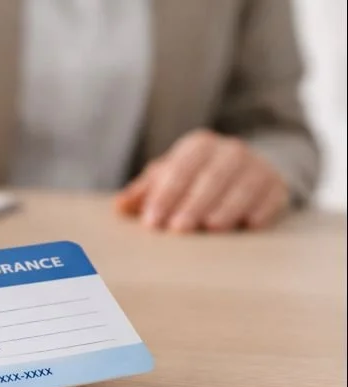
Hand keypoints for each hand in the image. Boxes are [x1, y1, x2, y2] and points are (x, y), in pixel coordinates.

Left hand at [115, 130, 290, 231]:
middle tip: (177, 229)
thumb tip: (119, 207)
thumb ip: (144, 192)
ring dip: (227, 207)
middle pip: (210, 177)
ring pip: (242, 185)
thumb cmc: (196, 179)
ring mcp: (256, 167)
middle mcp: (229, 151)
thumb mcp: (169, 178)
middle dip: (193, 203)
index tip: (151, 222)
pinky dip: (261, 210)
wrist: (245, 171)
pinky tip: (249, 226)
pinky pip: (271, 196)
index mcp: (198, 146)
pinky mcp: (277, 185)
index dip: (164, 195)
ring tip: (211, 228)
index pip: (179, 169)